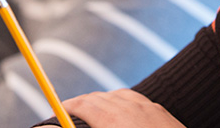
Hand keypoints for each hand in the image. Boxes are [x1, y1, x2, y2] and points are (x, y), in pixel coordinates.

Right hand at [64, 90, 185, 127]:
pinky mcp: (161, 111)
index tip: (58, 111)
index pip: (81, 105)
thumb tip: (58, 126)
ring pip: (118, 95)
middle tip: (70, 113)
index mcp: (111, 120)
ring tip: (94, 111)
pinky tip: (123, 111)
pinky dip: (123, 101)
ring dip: (102, 101)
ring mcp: (147, 107)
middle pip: (98, 97)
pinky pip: (137, 99)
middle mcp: (129, 109)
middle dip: (82, 103)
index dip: (66, 107)